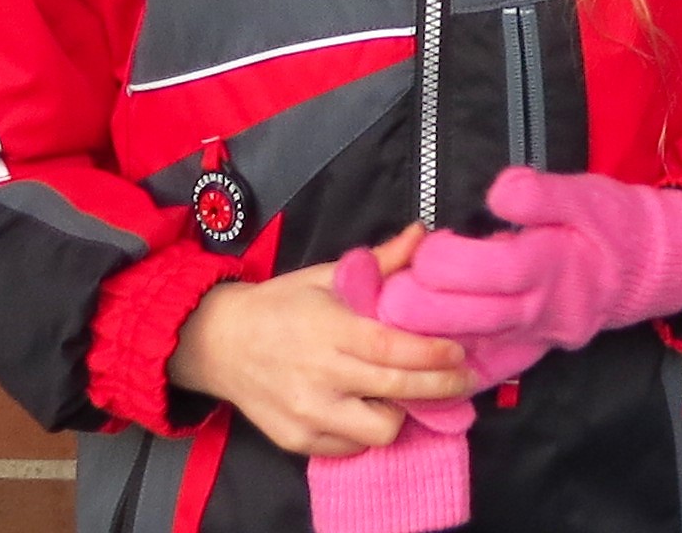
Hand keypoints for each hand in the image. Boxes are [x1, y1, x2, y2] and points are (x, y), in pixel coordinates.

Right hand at [170, 231, 474, 456]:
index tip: (461, 351)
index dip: (432, 353)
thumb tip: (423, 235)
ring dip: (400, 413)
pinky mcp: (296, 441)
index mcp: (328, 330)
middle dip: (439, 387)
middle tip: (464, 379)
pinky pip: (350, 447)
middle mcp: (318, 377)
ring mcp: (307, 414)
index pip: (392, 349)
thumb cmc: (279, 305)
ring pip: (377, 431)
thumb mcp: (326, 275)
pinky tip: (370, 407)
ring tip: (405, 394)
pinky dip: (366, 431)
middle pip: (395, 391)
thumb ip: (380, 262)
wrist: (218, 343)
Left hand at [358, 169, 681, 375]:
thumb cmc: (610, 224)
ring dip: (413, 336)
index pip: (494, 272)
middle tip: (384, 279)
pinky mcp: (522, 358)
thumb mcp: (585, 193)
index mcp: (553, 265)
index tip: (421, 242)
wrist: (643, 271)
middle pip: (463, 321)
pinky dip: (437, 369)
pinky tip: (406, 353)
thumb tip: (500, 190)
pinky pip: (476, 375)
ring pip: (461, 352)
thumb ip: (542, 193)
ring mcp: (528, 342)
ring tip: (381, 306)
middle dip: (412, 303)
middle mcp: (537, 312)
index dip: (447, 260)